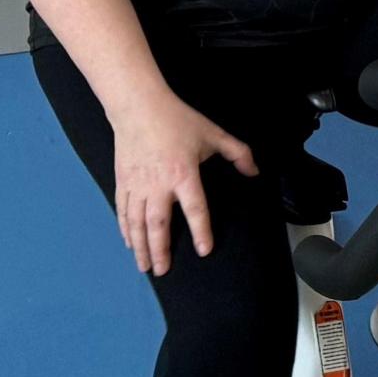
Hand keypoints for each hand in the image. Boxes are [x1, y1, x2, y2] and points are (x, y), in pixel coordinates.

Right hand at [111, 88, 257, 275]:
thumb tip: (254, 171)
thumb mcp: (213, 134)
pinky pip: (123, 210)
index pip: (195, 209)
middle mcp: (158, 184)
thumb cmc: (176, 119)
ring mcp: (137, 184)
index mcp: (183, 174)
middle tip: (163, 271)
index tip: (204, 250)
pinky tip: (130, 242)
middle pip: (158, 224)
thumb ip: (238, 153)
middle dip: (160, 250)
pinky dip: (125, 229)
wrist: (138, 105)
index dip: (201, 231)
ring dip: (141, 246)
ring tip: (145, 266)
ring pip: (137, 222)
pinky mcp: (123, 181)